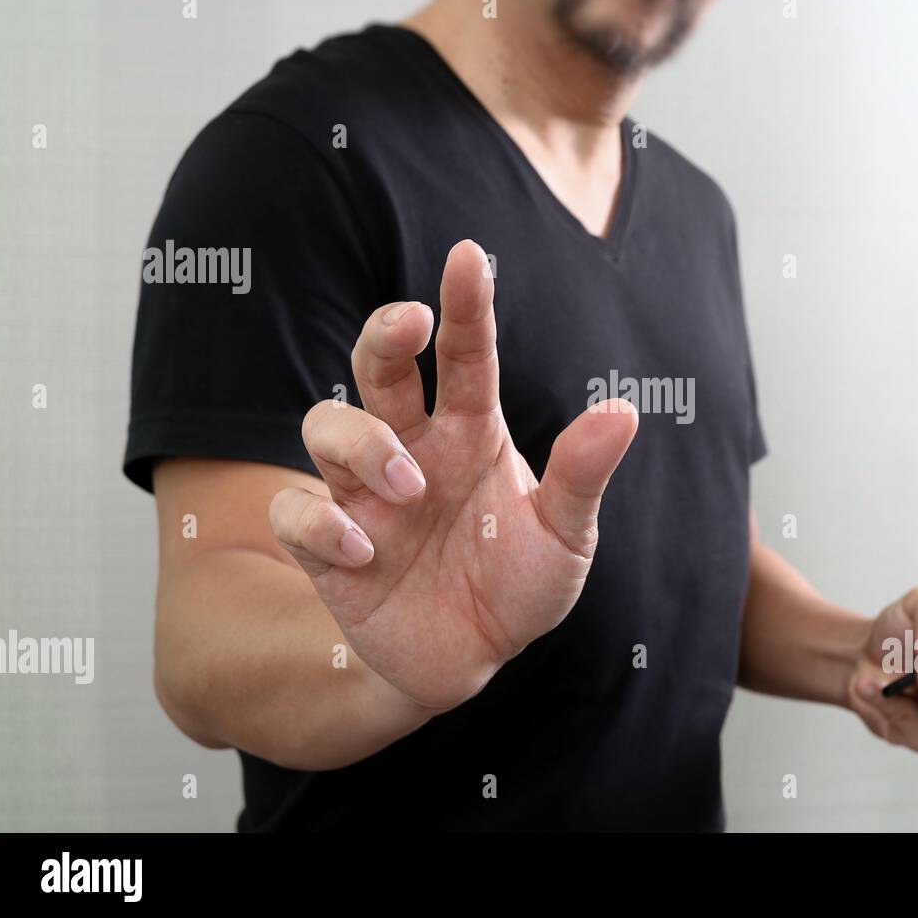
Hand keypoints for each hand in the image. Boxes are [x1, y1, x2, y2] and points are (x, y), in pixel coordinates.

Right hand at [267, 240, 637, 712]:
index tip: (468, 256)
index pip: (464, 355)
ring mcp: (364, 494)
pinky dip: (319, 522)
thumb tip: (623, 410)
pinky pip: (295, 511)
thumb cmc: (518, 585)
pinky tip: (365, 550)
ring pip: (325, 424)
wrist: (470, 661)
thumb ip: (582, 476)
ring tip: (411, 484)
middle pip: (379, 367)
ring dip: (363, 441)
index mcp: (471, 433)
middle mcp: (412, 449)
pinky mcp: (328, 547)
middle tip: (407, 326)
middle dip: (384, 334)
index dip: (464, 304)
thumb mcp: (565, 536)